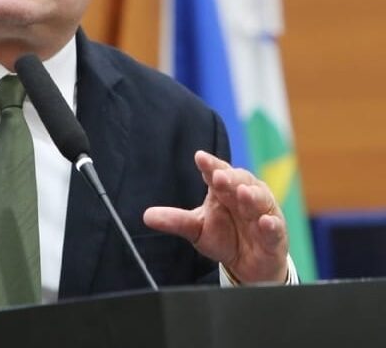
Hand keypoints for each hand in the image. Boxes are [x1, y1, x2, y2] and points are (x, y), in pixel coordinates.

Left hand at [143, 150, 288, 283]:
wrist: (248, 265)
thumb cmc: (224, 237)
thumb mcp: (196, 229)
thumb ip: (175, 220)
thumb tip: (146, 216)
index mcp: (224, 190)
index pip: (216, 172)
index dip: (209, 164)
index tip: (199, 157)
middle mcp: (245, 197)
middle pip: (239, 181)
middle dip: (229, 177)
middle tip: (218, 175)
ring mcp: (262, 214)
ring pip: (260, 200)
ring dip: (251, 195)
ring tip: (241, 192)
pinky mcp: (275, 236)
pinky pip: (275, 228)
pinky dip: (271, 225)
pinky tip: (265, 221)